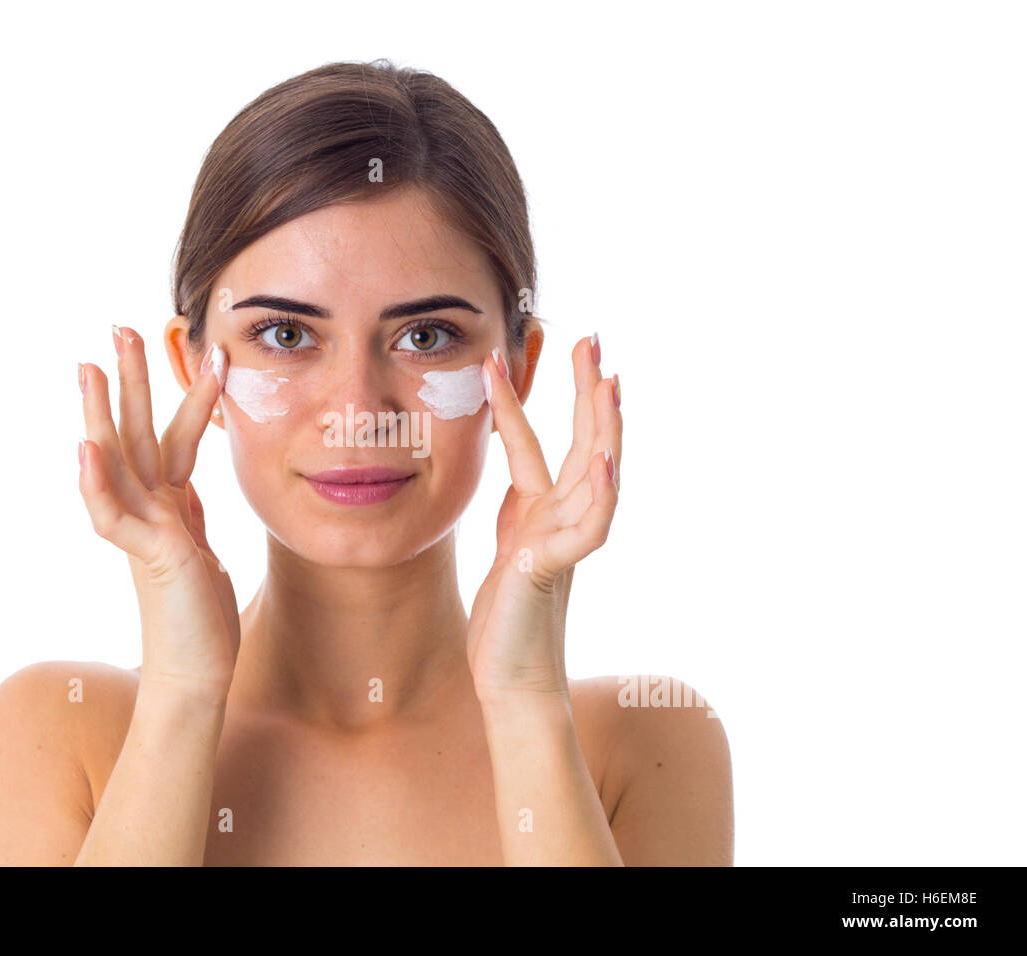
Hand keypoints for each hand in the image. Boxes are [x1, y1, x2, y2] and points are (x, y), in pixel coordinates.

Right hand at [78, 326, 237, 701]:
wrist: (195, 675)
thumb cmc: (199, 618)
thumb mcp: (198, 552)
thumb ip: (187, 517)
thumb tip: (186, 490)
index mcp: (167, 506)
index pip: (169, 439)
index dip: (181, 396)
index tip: (189, 353)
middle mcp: (150, 511)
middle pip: (136, 434)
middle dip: (130, 381)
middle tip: (121, 327)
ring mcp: (144, 531)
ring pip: (119, 462)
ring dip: (104, 413)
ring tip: (91, 364)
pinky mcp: (148, 556)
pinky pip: (113, 515)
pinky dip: (96, 482)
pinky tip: (86, 447)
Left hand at [466, 337, 621, 702]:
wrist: (511, 677)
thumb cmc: (508, 616)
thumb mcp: (509, 545)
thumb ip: (519, 507)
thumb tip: (518, 472)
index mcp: (541, 508)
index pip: (540, 440)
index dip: (535, 397)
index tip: (534, 351)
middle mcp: (560, 517)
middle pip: (583, 443)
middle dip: (588, 392)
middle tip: (593, 339)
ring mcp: (563, 541)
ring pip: (594, 476)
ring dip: (603, 428)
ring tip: (609, 382)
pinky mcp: (556, 569)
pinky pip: (587, 529)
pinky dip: (601, 495)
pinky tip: (605, 463)